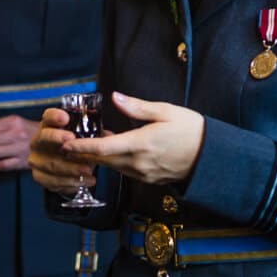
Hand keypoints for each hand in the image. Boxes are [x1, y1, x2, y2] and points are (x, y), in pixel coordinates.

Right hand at [29, 108, 97, 194]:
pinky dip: (70, 182)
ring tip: (88, 169)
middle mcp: (39, 140)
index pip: (48, 116)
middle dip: (58, 139)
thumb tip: (108, 130)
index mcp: (49, 125)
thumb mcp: (86, 133)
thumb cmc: (77, 145)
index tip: (65, 118)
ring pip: (50, 163)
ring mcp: (37, 159)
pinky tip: (84, 181)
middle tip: (72, 141)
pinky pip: (53, 181)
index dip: (55, 116)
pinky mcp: (40, 176)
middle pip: (44, 137)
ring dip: (70, 167)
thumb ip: (93, 128)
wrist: (65, 164)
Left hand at [63, 92, 204, 185]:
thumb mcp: (166, 111)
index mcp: (141, 144)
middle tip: (66, 144)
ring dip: (98, 158)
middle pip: (102, 160)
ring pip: (112, 166)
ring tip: (86, 145)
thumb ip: (137, 107)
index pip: (102, 148)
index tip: (65, 143)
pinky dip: (113, 162)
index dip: (81, 147)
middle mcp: (139, 163)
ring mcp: (144, 174)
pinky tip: (112, 151)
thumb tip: (115, 97)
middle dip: (83, 153)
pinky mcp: (149, 179)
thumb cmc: (192, 130)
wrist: (211, 157)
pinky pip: (124, 171)